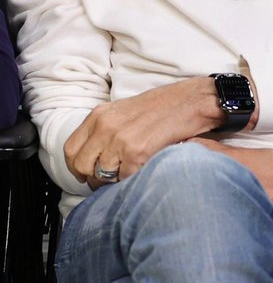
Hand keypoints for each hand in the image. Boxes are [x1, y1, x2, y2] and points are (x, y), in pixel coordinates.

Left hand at [65, 77, 223, 186]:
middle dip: (92, 178)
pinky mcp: (137, 153)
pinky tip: (142, 171)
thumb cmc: (164, 106)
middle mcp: (105, 127)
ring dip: (114, 180)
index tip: (84, 174)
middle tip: (106, 181)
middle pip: (82, 165)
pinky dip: (132, 180)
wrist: (191, 101)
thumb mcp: (125, 111)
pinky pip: (125, 178)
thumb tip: (96, 155)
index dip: (75, 167)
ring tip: (128, 176)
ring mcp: (120, 140)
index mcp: (99, 115)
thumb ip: (106, 129)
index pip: (71, 149)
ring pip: (102, 175)